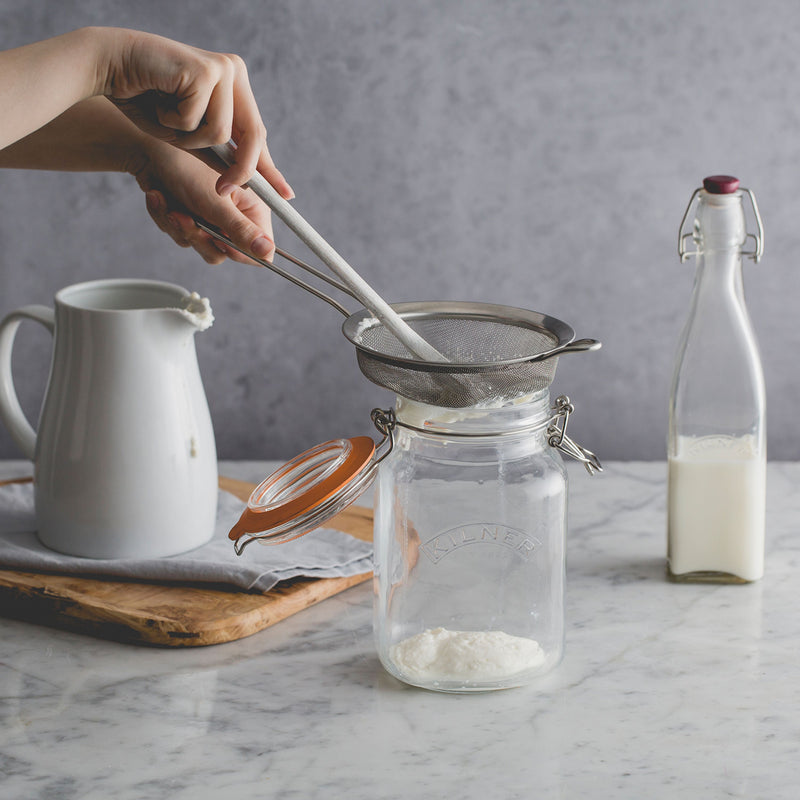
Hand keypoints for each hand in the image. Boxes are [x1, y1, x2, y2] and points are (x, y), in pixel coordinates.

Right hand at [99, 28, 292, 199]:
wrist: (107, 65)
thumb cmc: (145, 100)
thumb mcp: (189, 136)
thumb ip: (219, 153)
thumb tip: (249, 180)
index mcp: (236, 86)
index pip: (257, 134)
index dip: (270, 168)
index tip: (287, 195)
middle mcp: (234, 73)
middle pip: (252, 137)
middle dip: (238, 170)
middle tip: (222, 190)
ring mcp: (222, 69)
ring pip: (220, 135)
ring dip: (188, 139)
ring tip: (167, 116)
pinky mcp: (205, 70)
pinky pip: (196, 122)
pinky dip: (173, 122)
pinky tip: (158, 102)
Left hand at [135, 136, 274, 264]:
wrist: (148, 146)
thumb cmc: (185, 163)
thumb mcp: (215, 202)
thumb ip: (241, 230)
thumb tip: (267, 253)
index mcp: (252, 208)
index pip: (261, 248)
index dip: (242, 251)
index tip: (220, 242)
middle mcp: (235, 215)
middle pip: (225, 251)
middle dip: (199, 236)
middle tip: (183, 216)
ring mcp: (211, 218)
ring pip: (199, 245)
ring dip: (177, 225)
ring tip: (164, 198)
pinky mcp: (190, 217)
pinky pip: (180, 235)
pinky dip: (165, 217)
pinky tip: (158, 195)